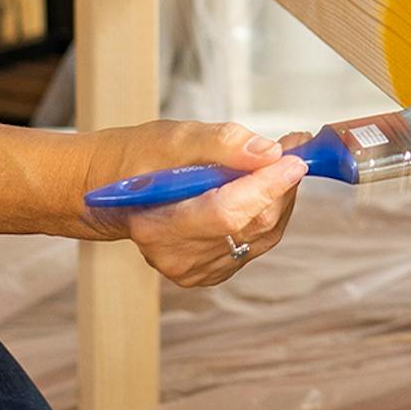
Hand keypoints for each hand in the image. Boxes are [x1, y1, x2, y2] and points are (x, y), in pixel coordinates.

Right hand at [82, 121, 310, 286]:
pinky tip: (263, 190)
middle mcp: (178, 256)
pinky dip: (268, 211)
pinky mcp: (212, 271)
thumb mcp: (173, 137)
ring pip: (263, 233)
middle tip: (295, 149)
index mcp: (157, 225)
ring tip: (280, 164)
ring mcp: (196, 269)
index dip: (267, 185)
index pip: (227, 212)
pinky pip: (258, 241)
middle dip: (280, 183)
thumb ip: (222, 143)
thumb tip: (268, 152)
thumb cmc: (139, 160)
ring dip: (279, 196)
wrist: (115, 193)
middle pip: (252, 223)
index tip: (296, 157)